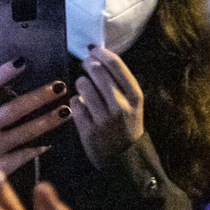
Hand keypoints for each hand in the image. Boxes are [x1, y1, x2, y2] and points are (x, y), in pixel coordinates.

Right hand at [0, 60, 68, 201]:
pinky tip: (52, 140)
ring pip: (24, 133)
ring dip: (48, 121)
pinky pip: (24, 155)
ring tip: (66, 110)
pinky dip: (38, 147)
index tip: (22, 61)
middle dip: (38, 97)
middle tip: (59, 87)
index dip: (2, 73)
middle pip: (12, 110)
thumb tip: (17, 81)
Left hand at [70, 46, 144, 167]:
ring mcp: (104, 119)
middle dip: (88, 64)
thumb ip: (118, 81)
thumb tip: (96, 52)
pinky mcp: (88, 130)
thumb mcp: (132, 103)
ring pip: (82, 85)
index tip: (93, 49)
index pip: (115, 64)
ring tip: (86, 90)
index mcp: (134, 97)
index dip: (100, 52)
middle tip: (87, 66)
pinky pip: (74, 103)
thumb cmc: (127, 125)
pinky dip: (76, 102)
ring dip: (81, 83)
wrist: (125, 159)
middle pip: (96, 71)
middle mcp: (120, 106)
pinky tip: (83, 107)